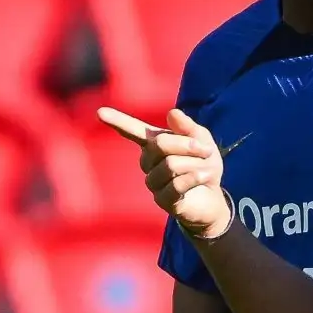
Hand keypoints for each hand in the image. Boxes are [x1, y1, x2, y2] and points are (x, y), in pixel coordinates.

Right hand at [98, 107, 230, 238]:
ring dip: (195, 163)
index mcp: (153, 143)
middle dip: (187, 144)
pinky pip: (177, 184)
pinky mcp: (162, 200)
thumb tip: (171, 114)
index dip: (118, 121)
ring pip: (170, 165)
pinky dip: (195, 177)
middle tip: (206, 149)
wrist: (212, 196)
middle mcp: (147, 162)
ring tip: (206, 168)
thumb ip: (188, 127)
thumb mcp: (202, 140)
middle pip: (160, 144)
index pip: (133, 130)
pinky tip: (204, 177)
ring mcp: (153, 182)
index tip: (100, 112)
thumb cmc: (203, 164)